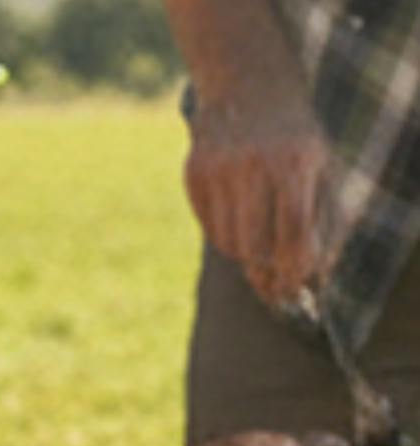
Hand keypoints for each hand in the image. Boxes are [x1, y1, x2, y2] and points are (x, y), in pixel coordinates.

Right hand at [186, 95, 333, 307]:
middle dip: (265, 269)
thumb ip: (323, 220)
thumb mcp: (322, 168)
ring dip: (245, 254)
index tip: (294, 284)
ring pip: (228, 242)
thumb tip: (313, 274)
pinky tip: (239, 220)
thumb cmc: (295, 138)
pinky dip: (226, 235)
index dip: (294, 266)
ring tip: (258, 245)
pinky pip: (209, 227)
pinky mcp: (194, 174)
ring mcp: (219, 169)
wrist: (248, 89)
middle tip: (271, 280)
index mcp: (294, 162)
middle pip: (255, 244)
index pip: (293, 232)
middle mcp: (253, 165)